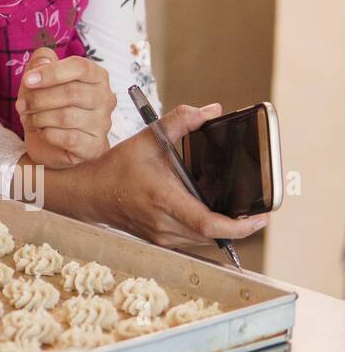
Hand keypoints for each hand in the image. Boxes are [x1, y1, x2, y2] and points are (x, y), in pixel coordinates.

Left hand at [16, 48, 114, 167]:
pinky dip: (47, 133)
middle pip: (71, 92)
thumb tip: (44, 60)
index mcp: (96, 76)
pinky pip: (68, 138)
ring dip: (40, 117)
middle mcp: (105, 98)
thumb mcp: (38, 78)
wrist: (52, 141)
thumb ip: (41, 61)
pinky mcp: (94, 146)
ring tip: (29, 118)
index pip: (80, 67)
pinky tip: (42, 131)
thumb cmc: (48, 105)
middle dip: (38, 99)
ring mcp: (103, 123)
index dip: (51, 72)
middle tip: (21, 104)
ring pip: (67, 116)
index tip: (28, 80)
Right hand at [77, 102, 270, 246]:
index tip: (262, 217)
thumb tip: (211, 111)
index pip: (209, 224)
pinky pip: (193, 240)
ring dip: (222, 227)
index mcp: (163, 199)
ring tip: (235, 209)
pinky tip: (208, 212)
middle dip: (238, 224)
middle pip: (214, 235)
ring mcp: (162, 236)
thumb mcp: (148, 139)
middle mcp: (164, 224)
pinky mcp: (160, 241)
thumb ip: (180, 121)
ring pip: (205, 240)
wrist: (89, 193)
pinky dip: (206, 229)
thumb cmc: (117, 167)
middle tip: (255, 208)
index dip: (240, 226)